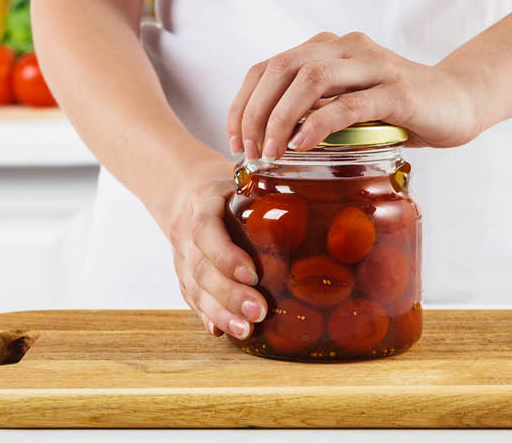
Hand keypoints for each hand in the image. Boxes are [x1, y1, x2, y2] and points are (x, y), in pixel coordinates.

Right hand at [166, 168, 266, 338]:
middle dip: (230, 294)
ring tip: (246, 329)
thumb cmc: (226, 187)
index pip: (206, 231)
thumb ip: (273, 192)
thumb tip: (330, 205)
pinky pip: (192, 299)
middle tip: (259, 311)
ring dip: (221, 312)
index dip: (226, 255)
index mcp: (202, 204)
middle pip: (202, 268)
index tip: (252, 274)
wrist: (184, 192)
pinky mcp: (184, 277)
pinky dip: (208, 317)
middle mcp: (186, 234)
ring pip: (195, 289)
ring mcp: (182, 258)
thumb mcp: (244, 178)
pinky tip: (225, 332)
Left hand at [226, 32, 483, 160]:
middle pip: (282, 68)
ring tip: (271, 150)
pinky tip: (302, 145)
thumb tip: (271, 142)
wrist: (461, 101)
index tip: (235, 138)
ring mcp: (373, 66)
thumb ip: (317, 110)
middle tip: (249, 150)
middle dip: (255, 111)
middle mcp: (347, 48)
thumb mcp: (349, 105)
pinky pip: (348, 103)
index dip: (244, 101)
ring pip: (310, 79)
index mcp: (330, 48)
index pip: (270, 66)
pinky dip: (319, 124)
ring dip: (281, 116)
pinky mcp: (397, 91)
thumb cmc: (401, 109)